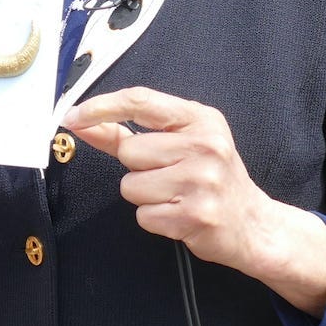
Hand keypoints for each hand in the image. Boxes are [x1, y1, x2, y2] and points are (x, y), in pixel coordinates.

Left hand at [63, 86, 325, 316]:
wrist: (253, 225)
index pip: (139, 100)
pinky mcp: (196, 216)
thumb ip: (126, 132)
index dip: (100, 107)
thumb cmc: (210, 179)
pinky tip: (180, 215)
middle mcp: (206, 146)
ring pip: (131, 186)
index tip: (72, 116)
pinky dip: (154, 220)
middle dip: (137, 169)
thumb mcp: (179, 144)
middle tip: (168, 177)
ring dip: (145, 197)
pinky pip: (143, 216)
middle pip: (129, 152)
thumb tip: (81, 122)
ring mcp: (203, 181)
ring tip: (176, 197)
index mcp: (201, 119)